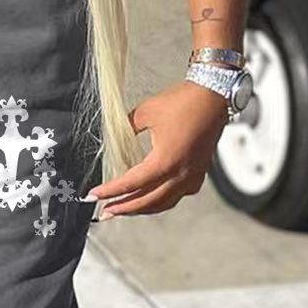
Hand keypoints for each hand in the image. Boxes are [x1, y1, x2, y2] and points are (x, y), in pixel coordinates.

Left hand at [84, 79, 229, 216]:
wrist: (214, 95)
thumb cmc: (182, 101)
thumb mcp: (145, 113)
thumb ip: (126, 129)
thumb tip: (112, 138)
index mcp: (165, 161)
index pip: (131, 184)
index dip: (110, 191)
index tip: (93, 195)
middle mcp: (180, 174)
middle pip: (146, 201)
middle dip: (123, 208)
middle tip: (104, 212)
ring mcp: (192, 176)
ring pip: (163, 203)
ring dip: (141, 209)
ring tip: (123, 210)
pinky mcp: (199, 173)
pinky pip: (177, 195)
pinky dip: (160, 201)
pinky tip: (150, 199)